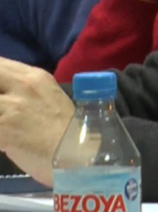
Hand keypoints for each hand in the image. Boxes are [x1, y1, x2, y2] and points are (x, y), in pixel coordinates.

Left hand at [0, 57, 74, 185]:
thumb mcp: (48, 97)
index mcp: (35, 76)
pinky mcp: (3, 128)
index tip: (1, 91)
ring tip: (4, 121)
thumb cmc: (66, 130)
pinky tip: (2, 138)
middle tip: (1, 105)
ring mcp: (12, 106)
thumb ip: (23, 89)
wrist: (77, 155)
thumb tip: (3, 93)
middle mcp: (23, 85)